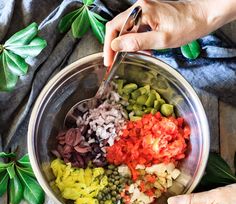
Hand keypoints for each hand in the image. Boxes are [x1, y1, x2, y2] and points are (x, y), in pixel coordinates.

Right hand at [104, 0, 235, 65]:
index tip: (108, 60)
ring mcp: (144, 11)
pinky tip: (146, 49)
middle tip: (116, 61)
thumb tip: (116, 45)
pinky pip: (136, 29)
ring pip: (127, 30)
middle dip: (116, 46)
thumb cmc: (187, 26)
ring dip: (128, 45)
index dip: (108, 46)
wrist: (203, 16)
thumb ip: (137, 42)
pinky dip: (137, 41)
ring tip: (138, 55)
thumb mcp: (161, 39)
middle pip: (118, 28)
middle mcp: (140, 8)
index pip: (114, 27)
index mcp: (141, 11)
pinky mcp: (149, 15)